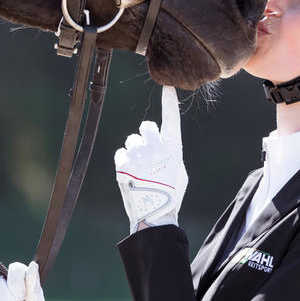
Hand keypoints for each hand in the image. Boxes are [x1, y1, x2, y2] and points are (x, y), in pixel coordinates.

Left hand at [114, 86, 187, 232]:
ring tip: (139, 169)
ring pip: (131, 141)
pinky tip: (130, 174)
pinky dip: (124, 161)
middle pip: (146, 126)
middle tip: (146, 149)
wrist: (154, 214)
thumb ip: (169, 154)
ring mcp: (139, 154)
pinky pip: (121, 153)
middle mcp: (156, 147)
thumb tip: (160, 147)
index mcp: (173, 148)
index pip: (172, 118)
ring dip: (134, 150)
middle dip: (145, 134)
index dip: (169, 102)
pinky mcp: (123, 163)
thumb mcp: (178, 172)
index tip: (167, 87)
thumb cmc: (170, 195)